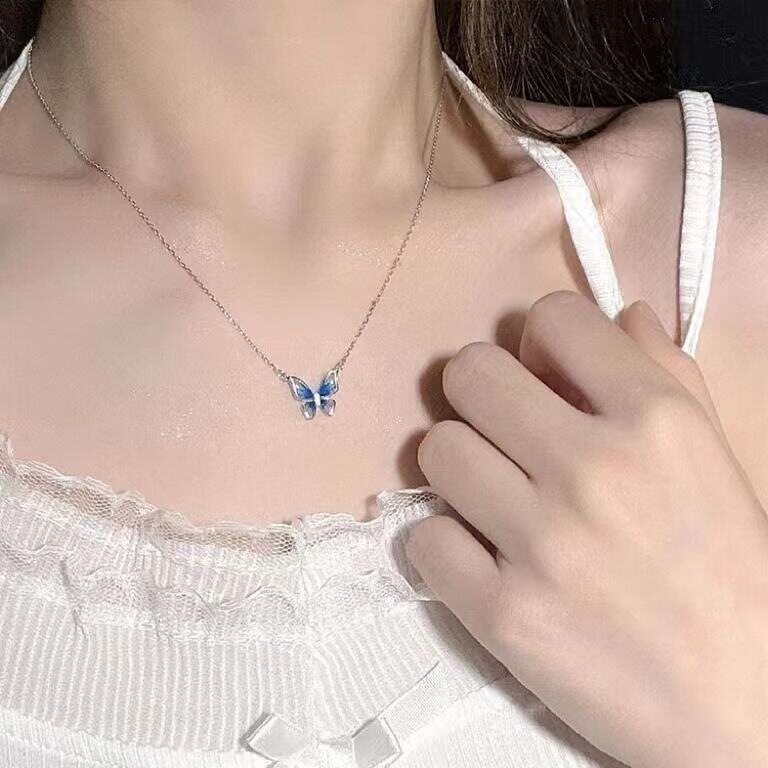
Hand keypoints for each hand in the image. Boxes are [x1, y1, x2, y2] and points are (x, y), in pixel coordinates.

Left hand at [407, 290, 767, 767]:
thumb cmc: (734, 573)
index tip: (542, 373)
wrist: (748, 706)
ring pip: (435, 449)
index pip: (549, 317)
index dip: (538, 339)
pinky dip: (446, 544)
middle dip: (481, 393)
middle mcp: (591, 469)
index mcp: (653, 418)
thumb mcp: (715, 455)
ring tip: (491, 495)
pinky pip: (423, 539)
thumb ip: (666, 372)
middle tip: (501, 429)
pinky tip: (481, 556)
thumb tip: (617, 314)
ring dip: (458, 467)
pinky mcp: (503, 614)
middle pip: (468, 372)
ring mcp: (541, 544)